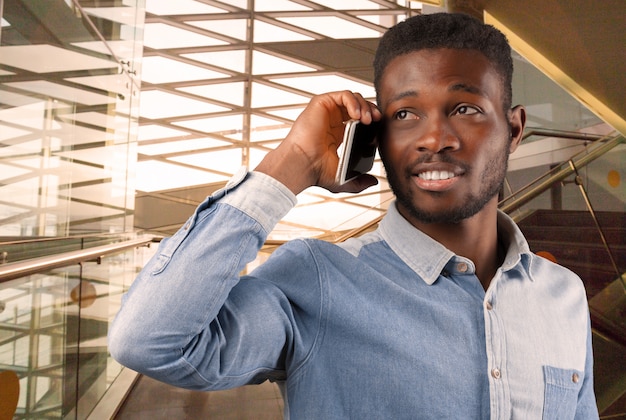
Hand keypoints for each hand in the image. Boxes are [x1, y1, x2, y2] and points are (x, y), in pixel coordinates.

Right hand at [255, 91, 381, 194]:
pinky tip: (357, 115)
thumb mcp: (343, 179)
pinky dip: (354, 101)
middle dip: (371, 109)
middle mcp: (332, 121)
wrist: (303, 165)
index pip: (359, 119)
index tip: (379, 127)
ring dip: (364, 105)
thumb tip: (373, 182)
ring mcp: (326, 112)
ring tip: (368, 119)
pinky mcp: (321, 104)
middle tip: (377, 119)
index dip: (371, 120)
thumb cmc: (316, 172)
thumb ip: (359, 182)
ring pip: (352, 98)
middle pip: (358, 106)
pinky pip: (343, 95)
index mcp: (337, 134)